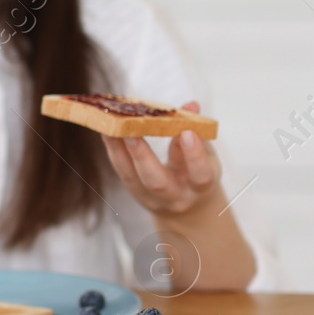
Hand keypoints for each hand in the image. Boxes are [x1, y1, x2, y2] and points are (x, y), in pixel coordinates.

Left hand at [103, 102, 222, 217]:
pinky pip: (121, 170)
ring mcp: (150, 197)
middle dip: (143, 156)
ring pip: (131, 175)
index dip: (194, 154)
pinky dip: (113, 149)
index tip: (187, 132)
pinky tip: (107, 130)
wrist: (187, 209)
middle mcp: (175, 196)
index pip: (200, 174)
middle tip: (132, 132)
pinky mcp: (133, 191)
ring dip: (119, 149)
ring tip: (111, 126)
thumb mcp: (206, 156)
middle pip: (157, 181)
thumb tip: (191, 105)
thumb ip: (199, 133)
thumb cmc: (197, 173)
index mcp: (200, 188)